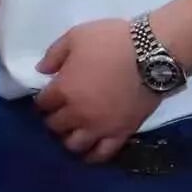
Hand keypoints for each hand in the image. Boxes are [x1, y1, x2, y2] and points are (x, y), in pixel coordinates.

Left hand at [34, 19, 162, 162]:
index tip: (46, 97)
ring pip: (74, 145)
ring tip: (72, 131)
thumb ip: (54, 55)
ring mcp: (100, 127)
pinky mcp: (121, 134)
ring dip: (68, 138)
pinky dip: (92, 155)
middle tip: (58, 113)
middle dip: (53, 120)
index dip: (42, 100)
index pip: (43, 103)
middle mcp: (78, 114)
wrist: (151, 55)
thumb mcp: (76, 36)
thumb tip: (41, 71)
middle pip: (55, 126)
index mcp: (64, 89)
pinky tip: (89, 150)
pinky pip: (102, 154)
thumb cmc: (111, 41)